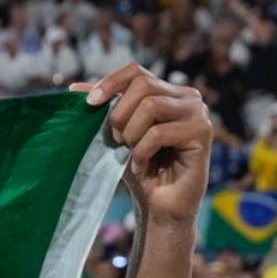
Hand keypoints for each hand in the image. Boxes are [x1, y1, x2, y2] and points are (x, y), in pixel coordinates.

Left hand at [71, 63, 212, 224]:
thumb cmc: (138, 169)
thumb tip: (73, 88)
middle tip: (117, 141)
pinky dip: (141, 152)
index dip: (110, 83)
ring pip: (151, 105)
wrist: (158, 206)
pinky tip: (141, 167)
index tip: (90, 103)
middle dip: (120, 115)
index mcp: (167, 92)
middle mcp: (187, 97)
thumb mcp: (115, 135)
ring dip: (131, 134)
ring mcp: (198, 112)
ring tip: (130, 153)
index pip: (136, 71)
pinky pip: (159, 132)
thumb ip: (103, 110)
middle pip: (143, 84)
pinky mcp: (203, 132)